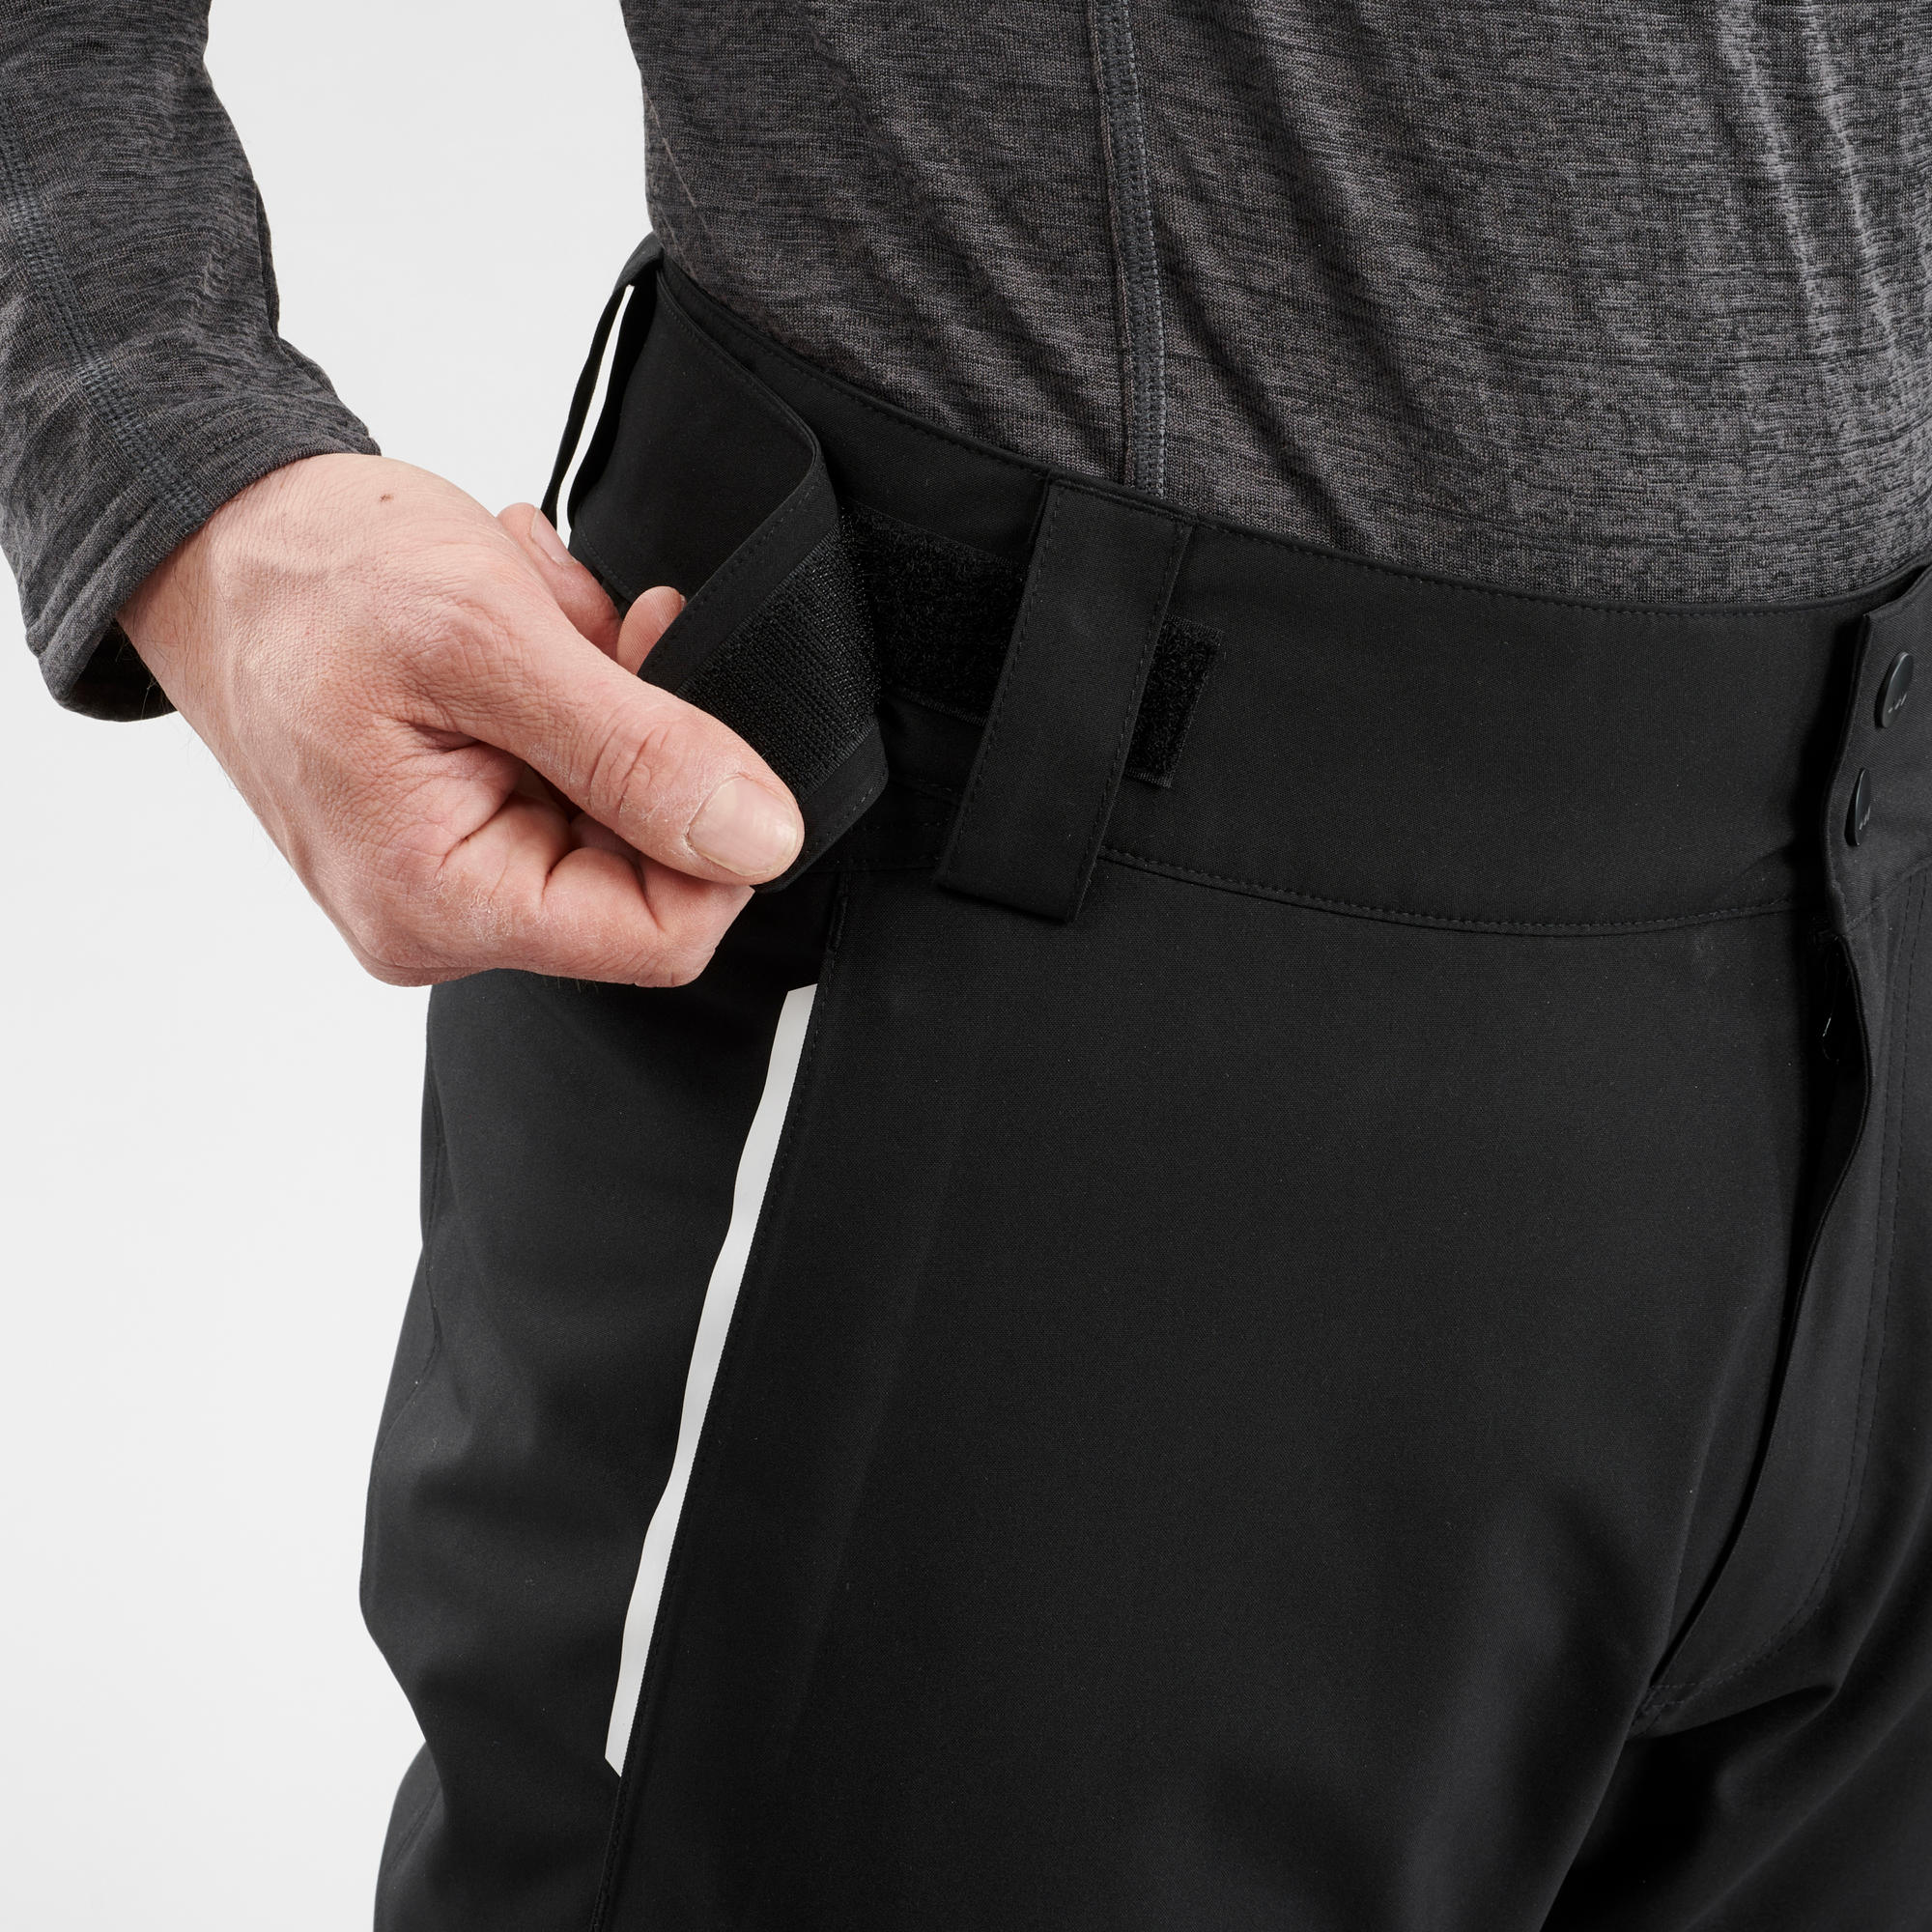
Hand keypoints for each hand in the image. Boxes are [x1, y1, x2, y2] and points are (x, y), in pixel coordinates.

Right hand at [119, 452, 801, 986]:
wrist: (209, 528)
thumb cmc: (301, 576)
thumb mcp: (489, 640)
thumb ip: (637, 750)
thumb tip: (761, 838)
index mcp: (443, 904)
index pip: (664, 935)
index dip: (716, 831)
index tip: (695, 716)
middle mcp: (442, 914)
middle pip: (644, 863)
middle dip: (640, 733)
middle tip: (582, 633)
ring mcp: (449, 869)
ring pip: (615, 803)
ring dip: (603, 690)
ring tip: (530, 614)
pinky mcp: (456, 822)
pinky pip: (571, 772)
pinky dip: (571, 685)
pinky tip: (519, 625)